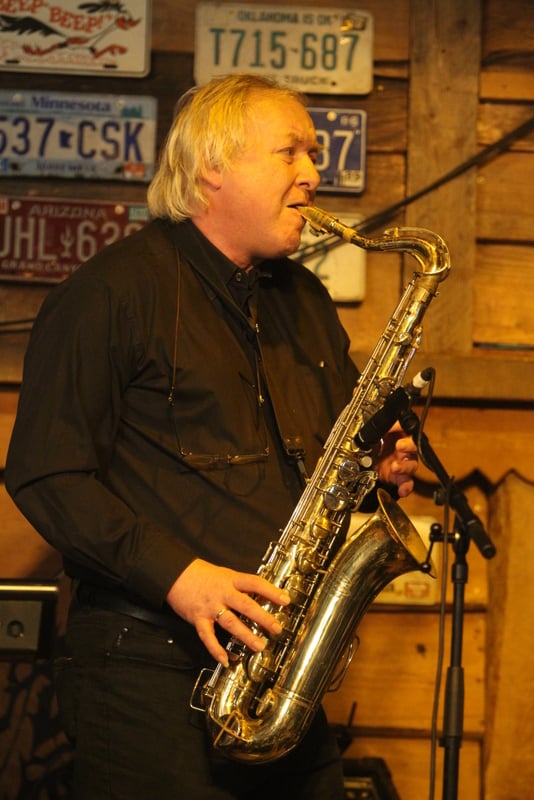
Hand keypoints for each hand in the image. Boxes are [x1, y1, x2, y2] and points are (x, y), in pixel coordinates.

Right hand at [166, 559, 290, 665]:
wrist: (176, 574)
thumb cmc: (203, 575)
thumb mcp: (225, 574)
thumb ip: (240, 586)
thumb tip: (262, 596)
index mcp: (231, 580)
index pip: (255, 583)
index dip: (271, 591)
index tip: (286, 600)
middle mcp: (222, 593)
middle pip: (246, 605)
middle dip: (263, 618)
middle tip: (277, 628)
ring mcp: (210, 607)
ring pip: (230, 622)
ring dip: (246, 635)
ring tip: (259, 646)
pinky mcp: (198, 618)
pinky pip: (208, 636)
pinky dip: (216, 649)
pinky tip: (225, 659)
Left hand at [375, 421, 417, 497]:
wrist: (367, 460)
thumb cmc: (375, 443)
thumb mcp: (378, 431)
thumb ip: (386, 426)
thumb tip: (389, 422)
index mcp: (401, 438)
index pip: (411, 435)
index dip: (407, 438)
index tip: (400, 442)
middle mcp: (404, 452)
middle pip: (414, 450)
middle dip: (408, 449)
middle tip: (399, 447)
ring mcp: (402, 465)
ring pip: (411, 467)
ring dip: (404, 467)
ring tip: (394, 467)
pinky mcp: (398, 479)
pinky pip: (406, 484)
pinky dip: (406, 488)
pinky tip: (403, 490)